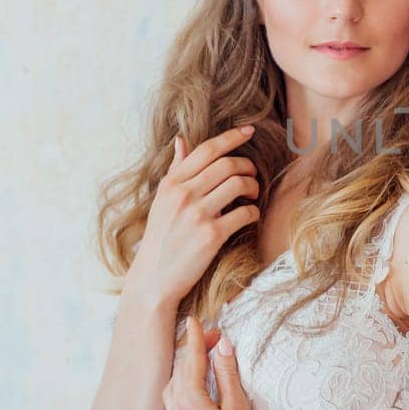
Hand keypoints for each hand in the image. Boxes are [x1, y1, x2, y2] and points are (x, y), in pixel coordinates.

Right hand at [127, 125, 261, 308]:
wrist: (155, 278)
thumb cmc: (161, 238)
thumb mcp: (161, 201)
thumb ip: (175, 170)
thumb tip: (181, 141)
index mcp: (171, 184)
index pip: (206, 150)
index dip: (231, 137)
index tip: (248, 131)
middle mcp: (183, 194)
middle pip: (227, 164)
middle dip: (247, 165)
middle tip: (252, 174)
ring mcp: (197, 214)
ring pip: (239, 183)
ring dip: (253, 186)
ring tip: (252, 194)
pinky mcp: (212, 235)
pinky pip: (245, 212)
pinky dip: (253, 211)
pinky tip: (249, 215)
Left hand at [162, 316, 275, 409]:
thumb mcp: (238, 405)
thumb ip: (227, 374)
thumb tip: (222, 346)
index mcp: (189, 401)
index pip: (191, 361)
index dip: (196, 338)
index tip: (196, 320)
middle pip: (180, 371)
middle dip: (195, 351)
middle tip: (214, 337)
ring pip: (173, 387)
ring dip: (186, 369)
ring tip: (203, 359)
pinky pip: (173, 403)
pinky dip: (182, 387)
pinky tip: (195, 387)